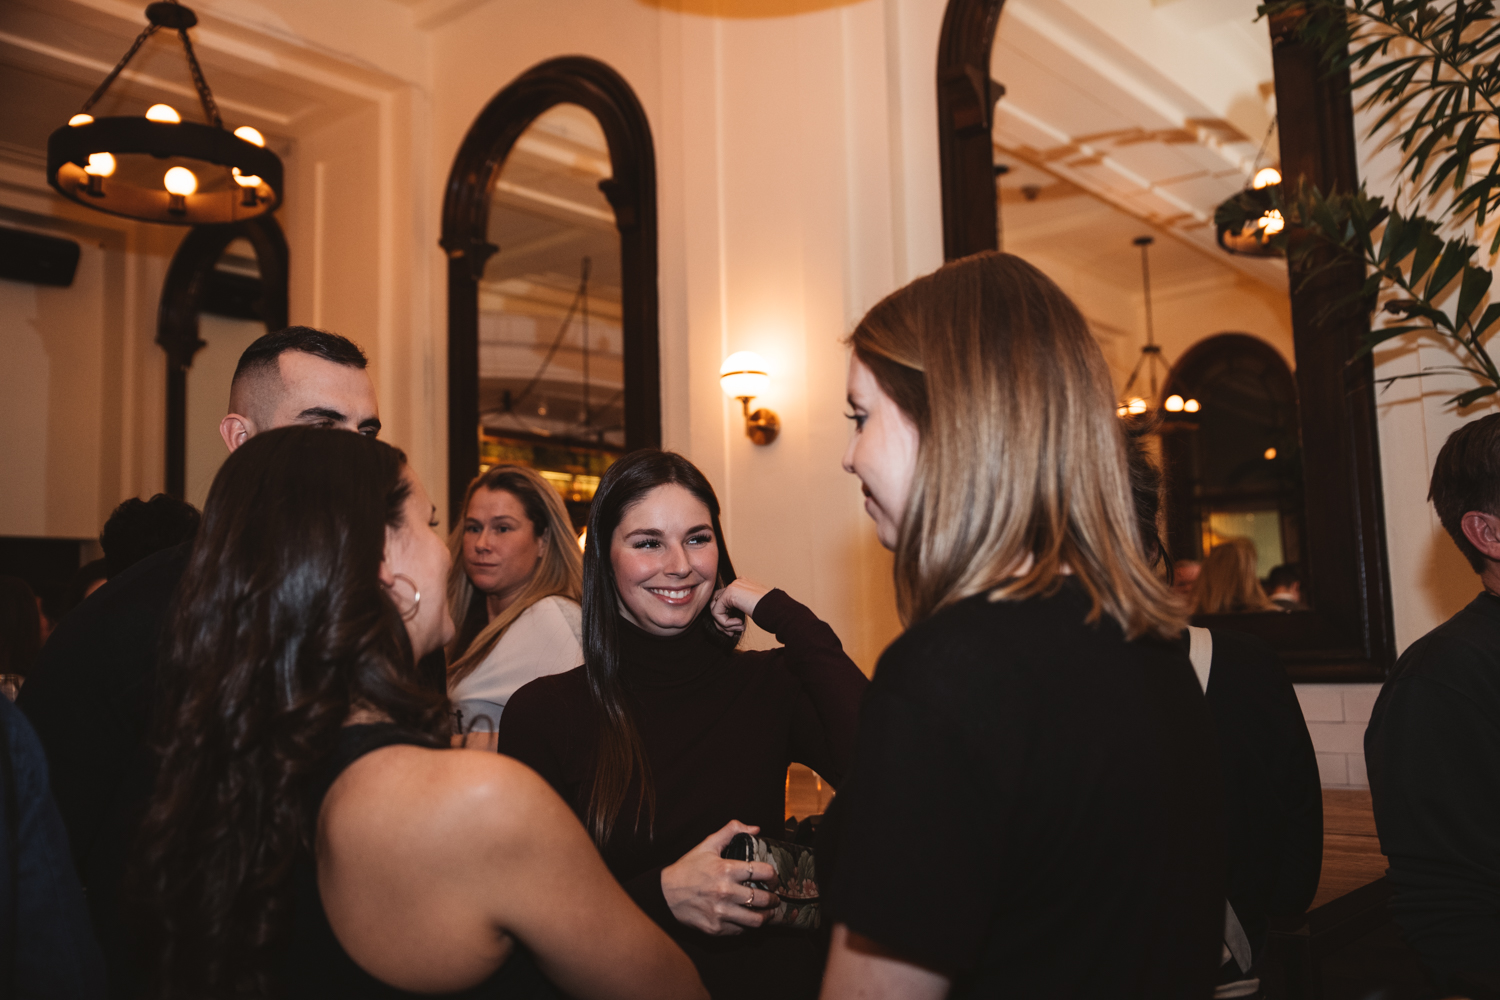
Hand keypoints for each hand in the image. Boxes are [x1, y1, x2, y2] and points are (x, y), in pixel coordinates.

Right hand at [660, 820, 778, 935]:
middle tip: (774, 899)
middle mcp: (725, 892)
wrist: (664, 894)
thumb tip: (755, 828)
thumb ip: (731, 831)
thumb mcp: (707, 845)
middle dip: (773, 900)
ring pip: (756, 920)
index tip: (773, 879)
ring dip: (766, 916)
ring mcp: (721, 912)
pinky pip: (741, 931)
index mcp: (726, 869)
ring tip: (766, 913)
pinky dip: (747, 926)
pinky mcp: (716, 928)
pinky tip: (746, 919)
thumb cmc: (687, 869)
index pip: (764, 872)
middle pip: (764, 899)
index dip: (774, 876)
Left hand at [710, 580, 772, 633]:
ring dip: (724, 624)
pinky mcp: (729, 593)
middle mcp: (736, 583)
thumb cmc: (770, 613)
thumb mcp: (752, 609)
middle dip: (722, 622)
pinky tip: (739, 624)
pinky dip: (725, 623)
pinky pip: (717, 612)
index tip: (734, 630)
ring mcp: (733, 586)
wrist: (778, 610)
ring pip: (715, 609)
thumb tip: (723, 621)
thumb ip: (738, 609)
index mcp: (743, 585)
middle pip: (717, 604)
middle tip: (731, 633)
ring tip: (738, 628)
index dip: (726, 618)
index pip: (724, 601)